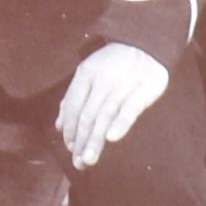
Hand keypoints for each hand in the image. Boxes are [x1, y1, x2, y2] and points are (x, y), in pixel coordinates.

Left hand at [57, 40, 168, 167]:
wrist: (145, 43)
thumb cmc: (114, 63)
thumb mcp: (90, 72)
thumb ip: (74, 97)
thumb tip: (59, 125)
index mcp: (86, 73)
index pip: (74, 105)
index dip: (70, 128)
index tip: (70, 147)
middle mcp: (103, 79)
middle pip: (88, 114)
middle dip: (81, 140)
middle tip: (78, 162)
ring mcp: (123, 84)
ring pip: (105, 115)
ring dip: (95, 140)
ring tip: (89, 159)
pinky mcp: (144, 89)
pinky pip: (130, 108)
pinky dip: (120, 123)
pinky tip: (112, 138)